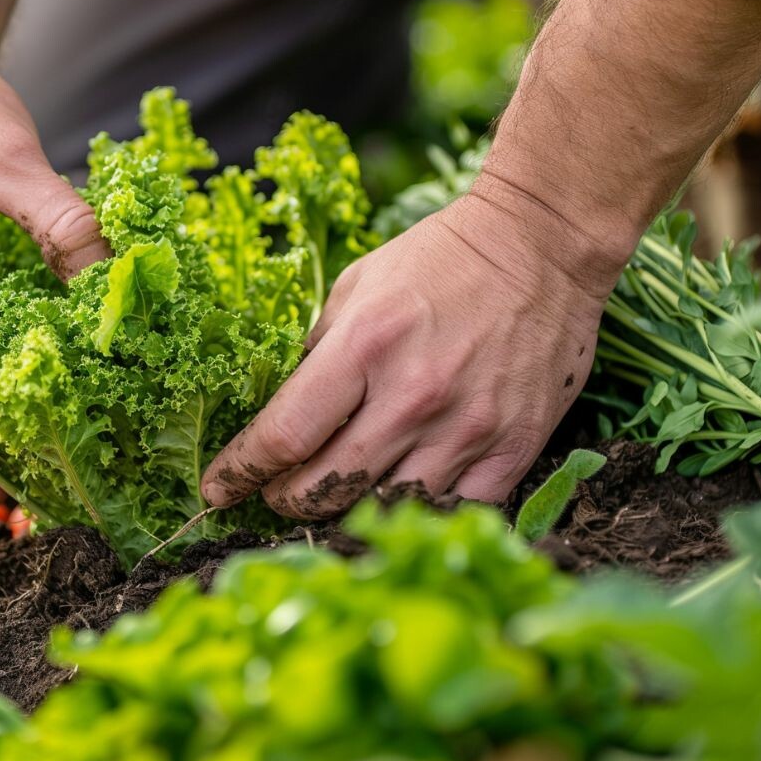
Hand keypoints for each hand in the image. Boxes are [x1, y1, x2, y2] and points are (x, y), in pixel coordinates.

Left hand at [201, 176, 619, 517]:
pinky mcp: (513, 447)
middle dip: (285, 501)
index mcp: (366, 346)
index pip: (285, 435)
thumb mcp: (358, 285)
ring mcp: (467, 427)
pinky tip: (396, 501)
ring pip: (386, 509)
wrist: (541, 246)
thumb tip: (287, 406)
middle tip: (275, 495)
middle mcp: (413, 395)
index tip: (218, 487)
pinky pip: (453, 511)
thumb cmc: (441, 259)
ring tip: (332, 501)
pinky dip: (415, 514)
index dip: (240, 471)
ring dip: (346, 514)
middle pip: (326, 488)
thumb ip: (320, 350)